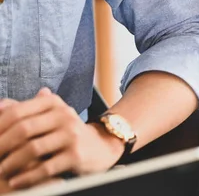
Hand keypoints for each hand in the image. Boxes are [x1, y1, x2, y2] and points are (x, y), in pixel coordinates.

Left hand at [0, 88, 124, 188]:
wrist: (101, 146)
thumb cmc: (67, 132)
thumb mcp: (50, 116)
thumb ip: (26, 109)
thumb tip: (1, 105)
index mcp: (54, 103)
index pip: (18, 111)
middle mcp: (65, 115)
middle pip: (24, 129)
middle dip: (2, 145)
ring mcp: (72, 134)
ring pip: (33, 148)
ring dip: (12, 163)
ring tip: (1, 171)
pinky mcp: (77, 154)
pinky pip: (46, 167)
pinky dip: (27, 177)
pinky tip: (16, 182)